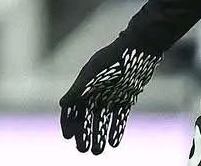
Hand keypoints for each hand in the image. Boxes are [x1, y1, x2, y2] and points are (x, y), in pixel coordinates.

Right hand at [59, 36, 161, 153]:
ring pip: (102, 121)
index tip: (68, 137)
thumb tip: (62, 105)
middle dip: (84, 135)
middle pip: (86, 119)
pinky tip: (114, 142)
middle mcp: (96, 93)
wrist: (139, 49)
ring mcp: (111, 97)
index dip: (69, 124)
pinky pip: (119, 117)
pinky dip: (116, 129)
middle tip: (83, 149)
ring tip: (97, 151)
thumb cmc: (113, 59)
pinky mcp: (126, 98)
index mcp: (84, 87)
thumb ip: (78, 89)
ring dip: (99, 136)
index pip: (72, 109)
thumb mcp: (93, 73)